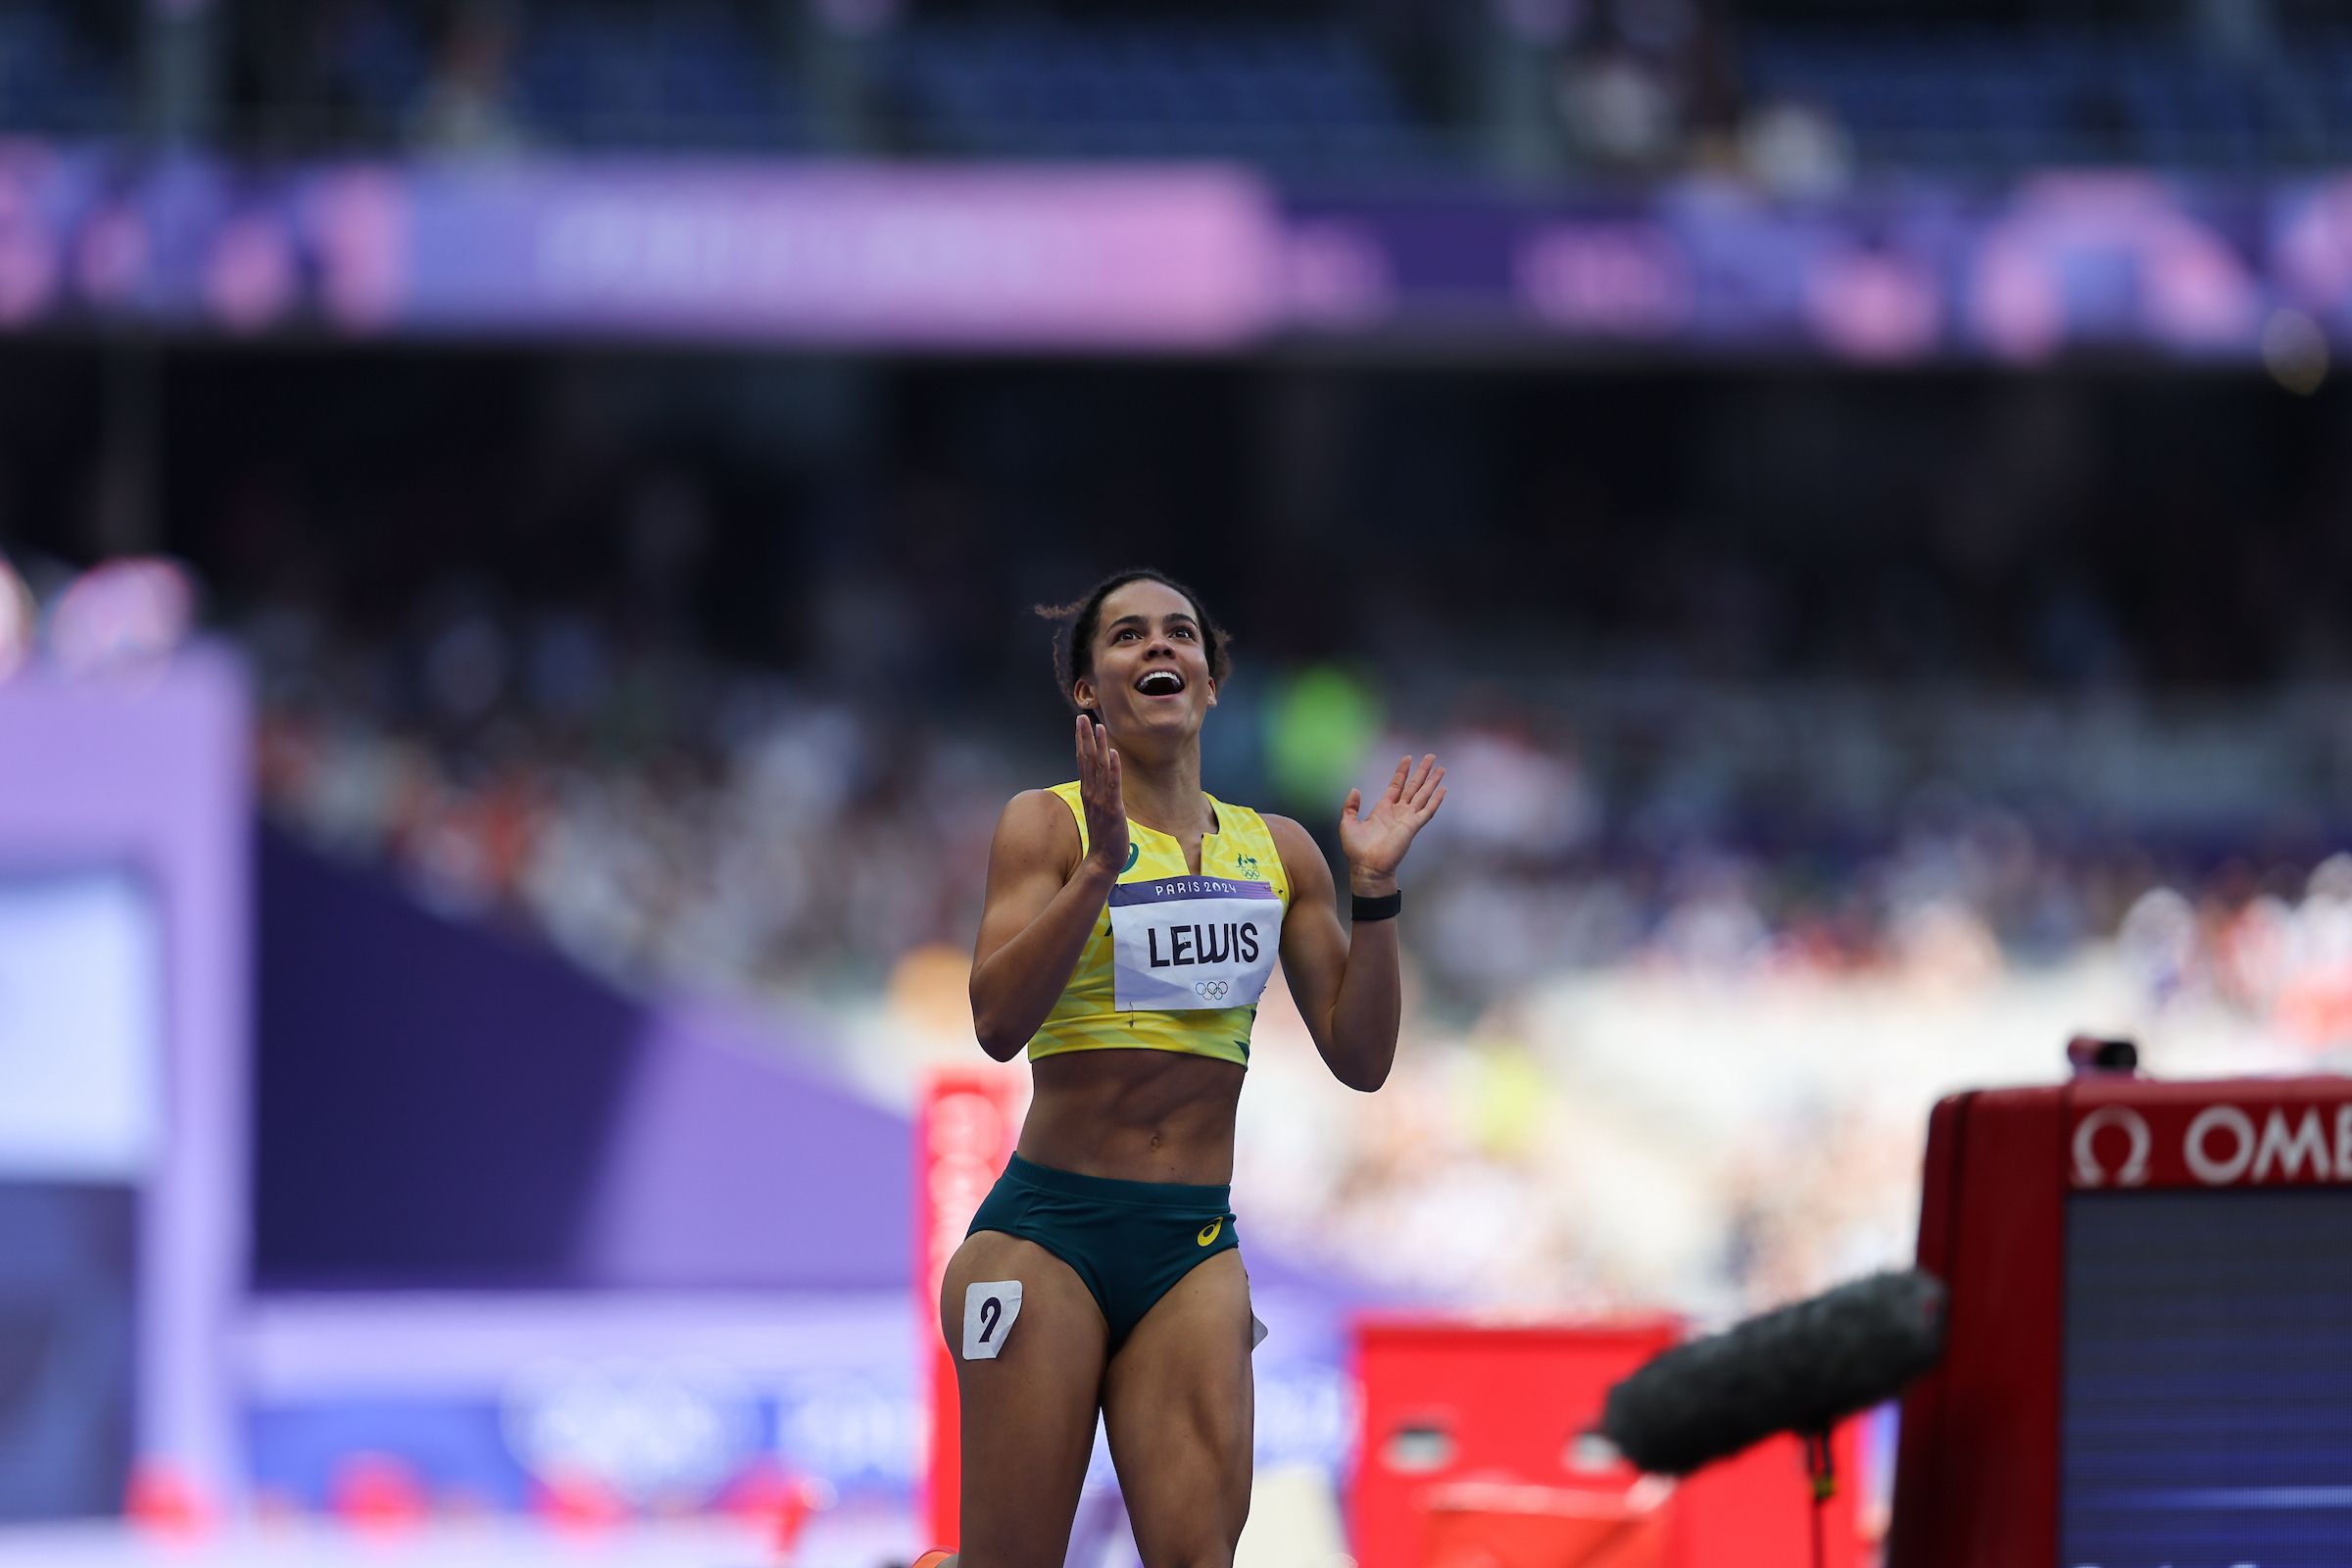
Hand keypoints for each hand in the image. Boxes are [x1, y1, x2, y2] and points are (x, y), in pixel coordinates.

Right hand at [1075, 715, 1129, 877]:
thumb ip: (1097, 793)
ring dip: (1099, 746)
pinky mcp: (1113, 808)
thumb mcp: (1098, 810)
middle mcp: (1091, 792)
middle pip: (1086, 759)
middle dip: (1085, 737)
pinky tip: (1114, 752)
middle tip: (1082, 716)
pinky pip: (1113, 784)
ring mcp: (1101, 800)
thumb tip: (1099, 781)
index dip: (1082, 741)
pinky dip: (1114, 768)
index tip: (1080, 723)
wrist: (1103, 860)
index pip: (1083, 761)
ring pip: (1099, 768)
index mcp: (1088, 791)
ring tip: (1099, 726)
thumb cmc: (1103, 836)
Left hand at [1340, 753, 1445, 893]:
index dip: (1402, 771)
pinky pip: (1427, 810)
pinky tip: (1443, 789)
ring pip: (1423, 795)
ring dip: (1432, 781)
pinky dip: (1436, 800)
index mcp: (1383, 809)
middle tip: (1431, 757)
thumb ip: (1350, 806)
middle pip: (1413, 786)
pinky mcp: (1413, 826)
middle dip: (1422, 771)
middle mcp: (1397, 811)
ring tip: (1441, 768)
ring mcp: (1407, 818)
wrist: (1367, 867)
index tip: (1408, 758)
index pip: (1396, 785)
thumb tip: (1355, 790)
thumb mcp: (1347, 823)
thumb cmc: (1357, 850)